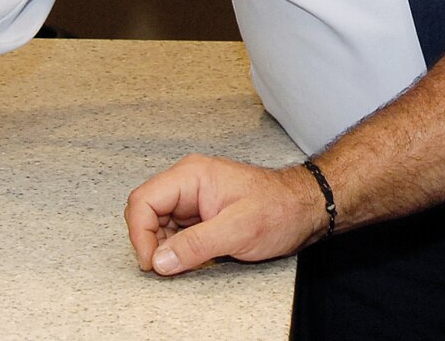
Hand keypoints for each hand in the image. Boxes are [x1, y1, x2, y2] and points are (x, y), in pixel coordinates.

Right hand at [125, 154, 324, 275]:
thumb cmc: (279, 209)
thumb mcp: (239, 230)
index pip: (144, 200)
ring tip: (185, 263)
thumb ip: (196, 245)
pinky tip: (193, 258)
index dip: (140, 234)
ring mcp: (193, 199)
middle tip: (165, 268)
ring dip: (164, 248)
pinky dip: (177, 249)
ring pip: (158, 224)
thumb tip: (160, 260)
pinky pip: (175, 232)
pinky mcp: (200, 214)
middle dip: (150, 242)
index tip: (151, 262)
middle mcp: (188, 183)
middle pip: (146, 212)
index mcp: (192, 176)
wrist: (304, 208)